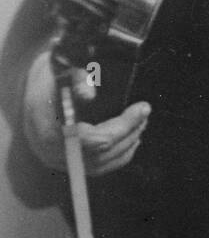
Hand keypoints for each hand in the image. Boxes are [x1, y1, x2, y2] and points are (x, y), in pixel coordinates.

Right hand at [23, 47, 150, 176]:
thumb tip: (89, 94)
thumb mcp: (62, 70)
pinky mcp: (68, 164)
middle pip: (99, 153)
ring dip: (127, 144)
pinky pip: (97, 168)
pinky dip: (119, 156)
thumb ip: (76, 79)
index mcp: (47, 129)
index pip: (90, 138)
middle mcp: (50, 152)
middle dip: (128, 133)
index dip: (121, 126)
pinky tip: (133, 139)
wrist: (34, 93)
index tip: (142, 108)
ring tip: (142, 123)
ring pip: (100, 164)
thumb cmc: (51, 77)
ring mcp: (59, 162)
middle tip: (145, 113)